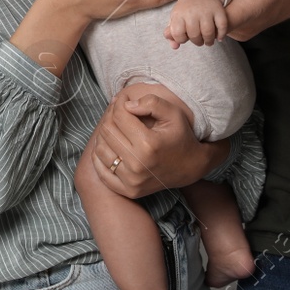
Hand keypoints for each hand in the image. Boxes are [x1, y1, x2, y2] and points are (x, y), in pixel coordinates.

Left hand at [85, 86, 221, 198]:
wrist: (190, 167)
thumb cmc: (180, 136)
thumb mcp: (173, 114)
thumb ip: (152, 103)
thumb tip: (127, 105)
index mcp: (149, 145)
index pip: (119, 116)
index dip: (119, 102)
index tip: (124, 99)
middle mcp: (137, 165)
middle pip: (107, 130)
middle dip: (110, 116)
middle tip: (118, 111)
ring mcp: (131, 180)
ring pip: (100, 148)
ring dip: (104, 134)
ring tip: (115, 127)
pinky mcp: (127, 190)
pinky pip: (100, 170)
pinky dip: (99, 156)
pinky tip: (110, 145)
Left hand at [164, 0, 226, 47]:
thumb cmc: (186, 12)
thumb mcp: (175, 19)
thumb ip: (172, 34)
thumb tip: (175, 47)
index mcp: (178, 14)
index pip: (177, 34)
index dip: (181, 40)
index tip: (185, 38)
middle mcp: (192, 12)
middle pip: (194, 35)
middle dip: (197, 42)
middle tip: (199, 41)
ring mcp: (206, 10)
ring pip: (208, 32)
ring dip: (209, 41)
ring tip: (208, 42)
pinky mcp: (218, 10)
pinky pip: (222, 26)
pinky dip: (221, 35)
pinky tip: (219, 38)